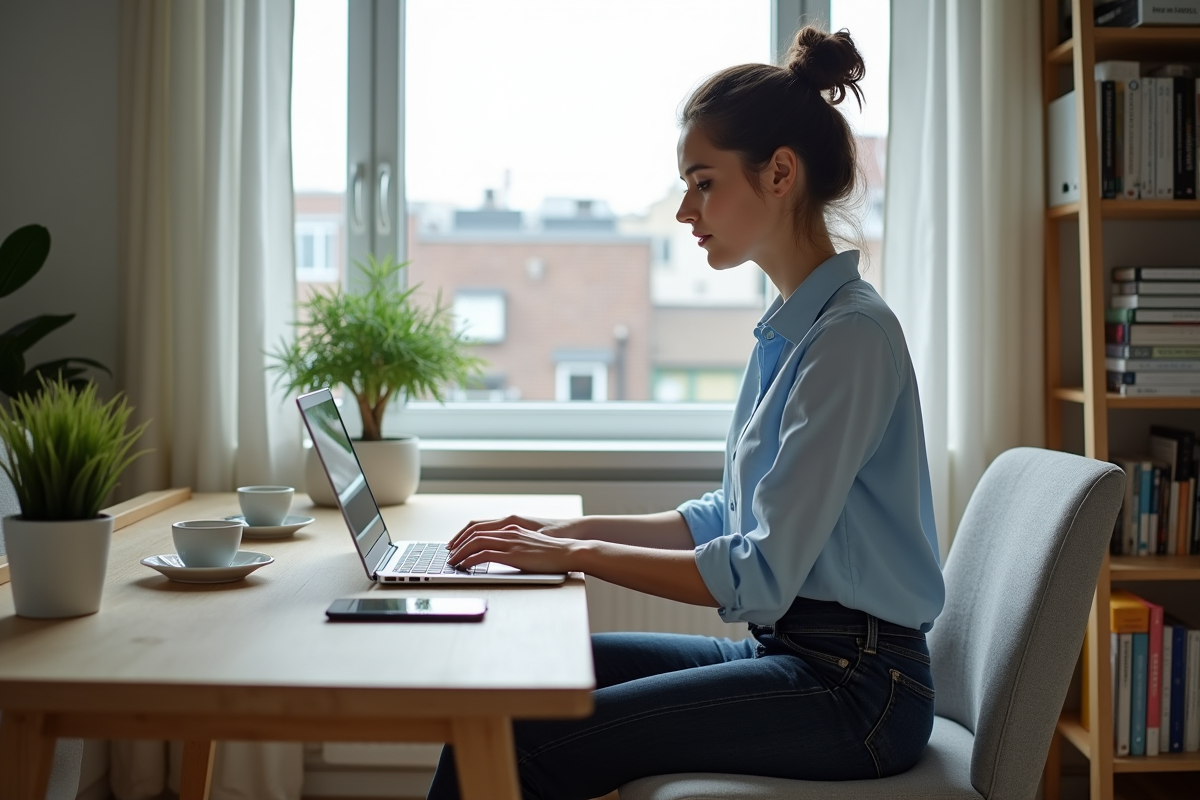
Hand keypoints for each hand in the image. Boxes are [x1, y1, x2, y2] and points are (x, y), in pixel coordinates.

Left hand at [448, 524, 581, 574]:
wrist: (569, 552)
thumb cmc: (554, 552)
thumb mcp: (531, 544)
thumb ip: (516, 545)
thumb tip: (503, 554)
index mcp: (512, 527)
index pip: (481, 527)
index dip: (465, 535)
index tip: (455, 544)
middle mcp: (509, 531)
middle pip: (474, 533)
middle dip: (458, 543)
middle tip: (449, 554)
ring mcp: (510, 542)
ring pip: (476, 542)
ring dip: (460, 552)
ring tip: (452, 562)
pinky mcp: (513, 554)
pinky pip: (484, 555)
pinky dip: (470, 560)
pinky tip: (464, 566)